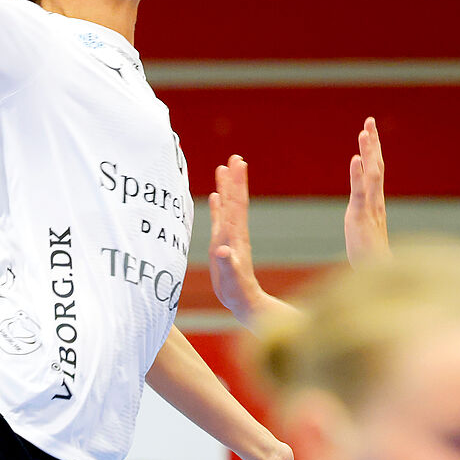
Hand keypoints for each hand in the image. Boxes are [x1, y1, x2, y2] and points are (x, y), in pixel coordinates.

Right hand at [208, 155, 268, 326]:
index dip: (236, 185)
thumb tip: (225, 251)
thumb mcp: (232, 280)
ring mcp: (229, 238)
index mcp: (234, 237)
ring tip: (223, 168)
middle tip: (235, 157)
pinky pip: (220, 220)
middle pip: (234, 201)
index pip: (236, 206)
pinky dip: (218, 206)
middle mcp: (233, 234)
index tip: (237, 164)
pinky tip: (215, 196)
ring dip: (226, 188)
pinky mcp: (223, 244)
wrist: (244, 302)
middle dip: (234, 179)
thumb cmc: (237, 293)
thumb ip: (228, 265)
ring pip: (227, 207)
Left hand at [344, 116, 390, 262]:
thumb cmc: (370, 258)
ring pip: (371, 174)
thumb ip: (364, 219)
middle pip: (376, 166)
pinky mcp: (361, 217)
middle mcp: (375, 202)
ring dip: (368, 152)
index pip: (374, 172)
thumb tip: (362, 214)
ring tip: (363, 132)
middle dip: (372, 143)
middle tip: (369, 120)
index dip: (372, 152)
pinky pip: (360, 191)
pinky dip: (358, 174)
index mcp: (375, 204)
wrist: (378, 277)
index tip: (369, 132)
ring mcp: (370, 208)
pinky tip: (355, 159)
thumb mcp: (364, 232)